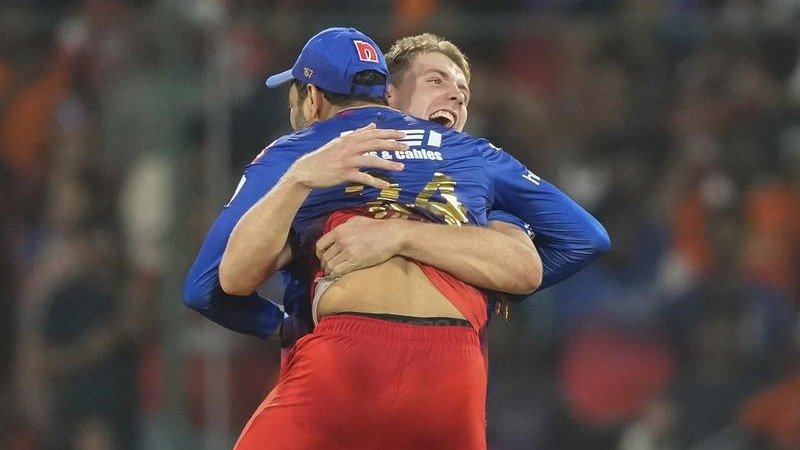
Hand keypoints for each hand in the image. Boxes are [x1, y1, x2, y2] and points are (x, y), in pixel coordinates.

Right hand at [289, 123, 406, 188]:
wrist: (306, 170)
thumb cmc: (324, 156)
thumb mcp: (339, 141)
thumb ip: (357, 133)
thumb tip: (373, 125)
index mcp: (349, 138)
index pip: (373, 133)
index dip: (389, 133)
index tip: (403, 134)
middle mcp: (349, 147)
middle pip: (376, 144)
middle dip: (393, 145)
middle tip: (407, 147)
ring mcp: (347, 160)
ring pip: (372, 160)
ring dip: (388, 164)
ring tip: (401, 167)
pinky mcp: (345, 174)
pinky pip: (364, 178)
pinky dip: (376, 182)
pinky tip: (386, 185)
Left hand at [315, 216, 401, 276]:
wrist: (392, 235)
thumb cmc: (377, 227)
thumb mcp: (357, 221)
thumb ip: (344, 227)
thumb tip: (336, 234)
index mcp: (340, 230)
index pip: (320, 244)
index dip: (320, 253)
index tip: (323, 257)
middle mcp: (341, 241)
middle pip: (324, 257)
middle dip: (325, 264)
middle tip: (329, 268)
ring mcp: (347, 252)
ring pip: (330, 266)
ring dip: (329, 271)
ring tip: (333, 274)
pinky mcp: (355, 262)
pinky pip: (338, 271)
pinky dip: (335, 275)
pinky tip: (338, 276)